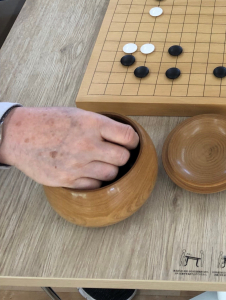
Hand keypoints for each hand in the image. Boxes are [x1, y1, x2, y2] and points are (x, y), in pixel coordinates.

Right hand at [0, 107, 138, 188]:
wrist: (18, 135)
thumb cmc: (49, 122)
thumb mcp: (78, 115)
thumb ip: (100, 125)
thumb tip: (123, 136)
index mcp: (92, 124)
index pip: (128, 136)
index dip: (132, 141)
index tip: (129, 143)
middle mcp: (87, 144)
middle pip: (123, 158)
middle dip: (123, 156)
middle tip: (116, 154)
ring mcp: (77, 164)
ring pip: (111, 174)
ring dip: (109, 169)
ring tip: (100, 162)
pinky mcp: (67, 180)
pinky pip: (94, 185)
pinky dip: (94, 180)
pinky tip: (87, 171)